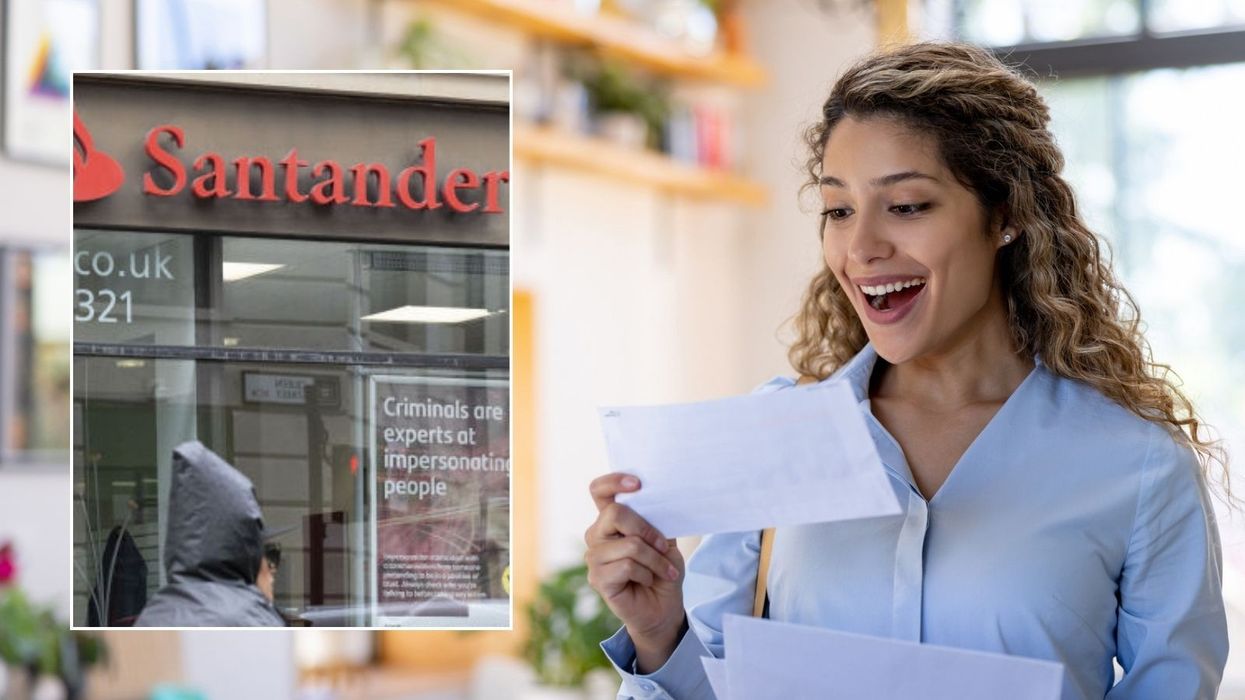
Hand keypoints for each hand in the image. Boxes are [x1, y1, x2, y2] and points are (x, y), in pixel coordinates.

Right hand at [585, 473, 686, 670]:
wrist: (663, 608)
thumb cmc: (662, 571)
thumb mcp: (666, 541)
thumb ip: (657, 521)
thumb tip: (658, 501)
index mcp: (611, 520)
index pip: (599, 491)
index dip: (614, 481)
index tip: (638, 483)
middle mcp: (597, 535)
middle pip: (615, 514)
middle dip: (647, 530)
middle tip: (664, 546)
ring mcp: (595, 558)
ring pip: (629, 545)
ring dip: (654, 559)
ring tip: (664, 570)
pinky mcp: (598, 579)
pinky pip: (627, 566)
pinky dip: (647, 573)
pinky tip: (648, 580)